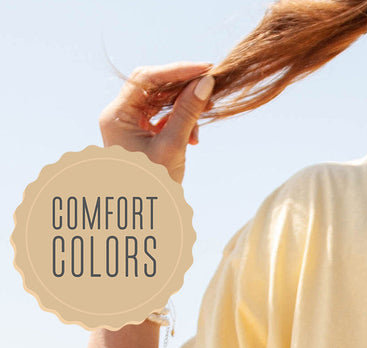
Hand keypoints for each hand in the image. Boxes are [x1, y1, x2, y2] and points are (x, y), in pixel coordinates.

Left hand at [99, 61, 215, 183]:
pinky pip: (163, 117)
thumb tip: (205, 84)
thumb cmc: (154, 188)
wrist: (146, 218)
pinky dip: (180, 121)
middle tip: (209, 87)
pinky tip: (193, 137)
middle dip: (182, 87)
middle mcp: (119, 115)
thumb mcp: (173, 147)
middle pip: (153, 86)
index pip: (146, 78)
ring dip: (184, 108)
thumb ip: (187, 114)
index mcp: (117, 115)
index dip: (177, 71)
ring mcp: (130, 125)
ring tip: (202, 123)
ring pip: (160, 102)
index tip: (205, 70)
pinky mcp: (142, 135)